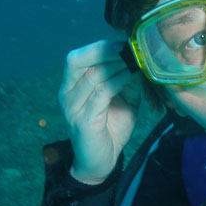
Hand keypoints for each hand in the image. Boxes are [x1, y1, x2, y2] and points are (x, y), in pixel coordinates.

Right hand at [59, 40, 142, 184]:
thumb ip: (126, 80)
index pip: (77, 57)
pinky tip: (132, 77)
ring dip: (116, 65)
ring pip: (92, 76)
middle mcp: (66, 94)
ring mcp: (72, 108)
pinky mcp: (84, 121)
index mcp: (71, 86)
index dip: (101, 46)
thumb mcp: (122, 99)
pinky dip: (118, 82)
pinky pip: (101, 95)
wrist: (101, 162)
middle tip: (129, 49)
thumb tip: (139, 58)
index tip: (125, 43)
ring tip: (135, 61)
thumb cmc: (111, 128)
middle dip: (104, 51)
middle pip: (76, 60)